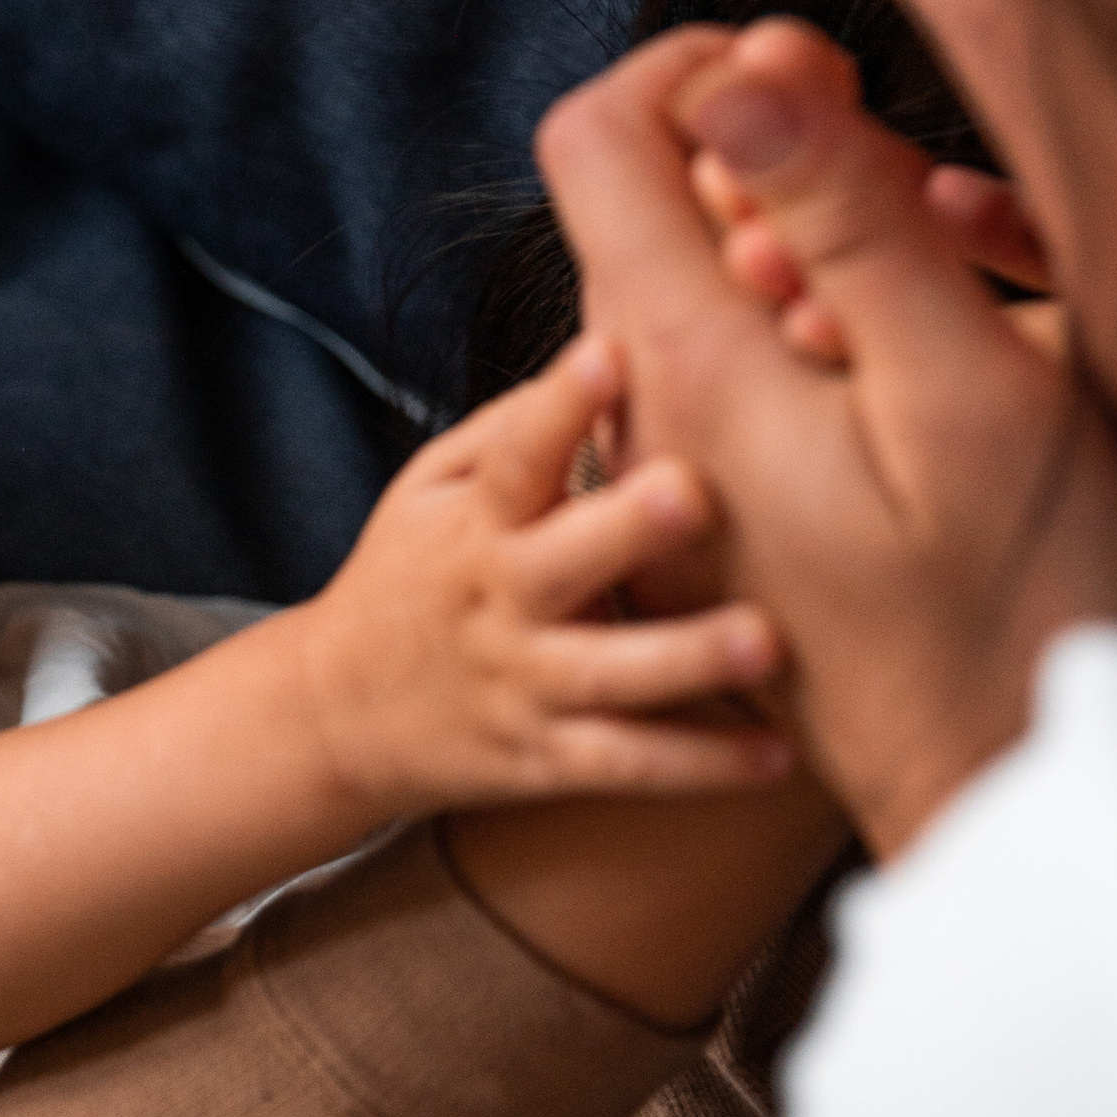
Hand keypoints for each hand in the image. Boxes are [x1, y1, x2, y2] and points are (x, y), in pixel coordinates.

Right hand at [293, 329, 796, 817]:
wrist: (335, 715)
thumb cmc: (415, 576)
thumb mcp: (429, 488)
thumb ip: (514, 429)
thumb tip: (616, 349)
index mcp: (473, 520)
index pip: (512, 453)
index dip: (557, 404)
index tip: (611, 352)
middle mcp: (498, 599)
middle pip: (562, 562)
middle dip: (629, 527)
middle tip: (698, 492)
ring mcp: (523, 685)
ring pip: (608, 677)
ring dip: (688, 659)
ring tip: (768, 640)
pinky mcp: (546, 759)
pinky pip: (629, 764)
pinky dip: (704, 766)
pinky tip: (781, 756)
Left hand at [537, 21, 1116, 856]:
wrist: (1001, 790)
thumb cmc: (1008, 600)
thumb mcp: (950, 386)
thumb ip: (839, 216)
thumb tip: (733, 69)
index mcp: (679, 356)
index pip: (600, 135)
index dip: (706, 68)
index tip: (828, 77)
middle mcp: (649, 407)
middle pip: (670, 207)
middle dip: (798, 164)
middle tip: (939, 215)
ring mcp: (687, 471)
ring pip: (725, 290)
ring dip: (836, 257)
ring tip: (955, 306)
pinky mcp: (736, 521)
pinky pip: (758, 383)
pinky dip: (838, 344)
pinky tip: (934, 384)